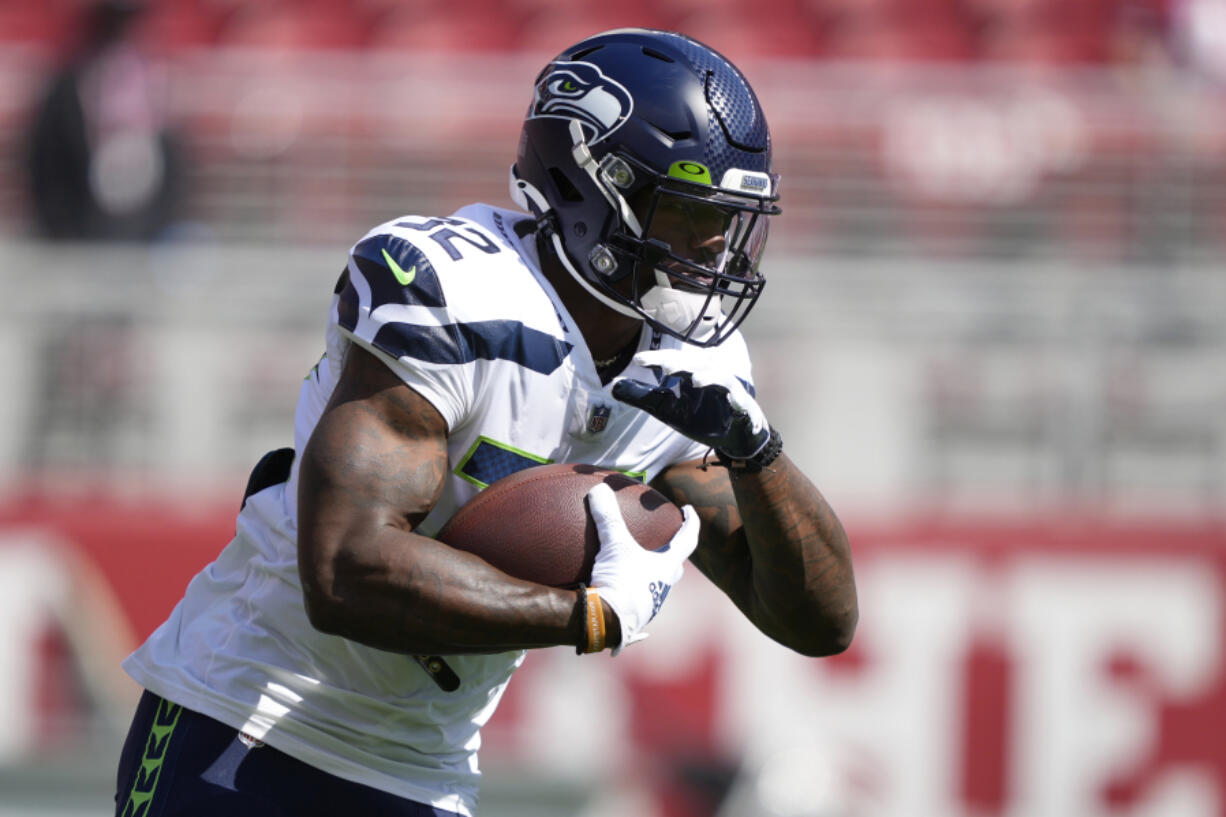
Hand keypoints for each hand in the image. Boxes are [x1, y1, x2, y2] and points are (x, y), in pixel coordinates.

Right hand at [587, 483, 699, 652]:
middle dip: (674, 552)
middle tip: (668, 540)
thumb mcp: (614, 545)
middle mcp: (662, 587)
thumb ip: (607, 517)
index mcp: (666, 568)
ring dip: (653, 574)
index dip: (690, 523)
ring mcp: (649, 604)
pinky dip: (633, 590)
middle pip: (675, 567)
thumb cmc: (619, 583)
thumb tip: (599, 488)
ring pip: (657, 585)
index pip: (687, 540)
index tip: (689, 510)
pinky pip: (637, 600)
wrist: (605, 622)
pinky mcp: (633, 615)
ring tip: (640, 563)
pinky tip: (621, 589)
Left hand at [612, 349, 770, 458]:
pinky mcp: (744, 406)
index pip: (674, 361)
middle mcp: (710, 377)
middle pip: (697, 363)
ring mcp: (728, 391)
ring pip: (721, 377)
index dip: (658, 358)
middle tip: (665, 365)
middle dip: (682, 362)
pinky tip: (731, 401)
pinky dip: (738, 400)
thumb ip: (643, 397)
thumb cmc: (702, 419)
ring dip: (710, 376)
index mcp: (691, 374)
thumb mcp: (667, 410)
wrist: (732, 439)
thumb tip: (614, 386)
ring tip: (694, 380)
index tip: (638, 360)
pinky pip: (742, 400)